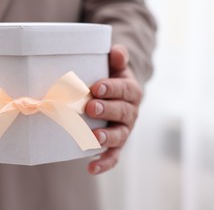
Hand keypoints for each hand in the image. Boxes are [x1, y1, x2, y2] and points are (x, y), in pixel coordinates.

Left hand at [85, 45, 142, 173]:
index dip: (112, 88)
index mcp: (130, 91)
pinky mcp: (116, 144)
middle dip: (107, 109)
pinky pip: (114, 156)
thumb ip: (116, 59)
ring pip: (120, 135)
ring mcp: (124, 130)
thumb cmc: (110, 79)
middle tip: (90, 106)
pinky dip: (105, 163)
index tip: (97, 87)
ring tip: (94, 137)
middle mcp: (130, 112)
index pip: (124, 89)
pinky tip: (91, 168)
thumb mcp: (115, 67)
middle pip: (122, 112)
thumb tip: (116, 51)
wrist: (116, 96)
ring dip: (107, 137)